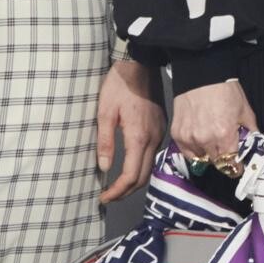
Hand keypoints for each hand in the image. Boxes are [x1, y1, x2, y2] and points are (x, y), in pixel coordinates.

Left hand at [96, 56, 165, 204]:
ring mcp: (159, 134)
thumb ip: (105, 142)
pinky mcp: (160, 129)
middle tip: (108, 197)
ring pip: (149, 169)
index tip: (103, 197)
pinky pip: (152, 156)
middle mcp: (153, 139)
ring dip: (133, 182)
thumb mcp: (105, 112)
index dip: (117, 191)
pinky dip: (140, 169)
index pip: (130, 175)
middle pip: (143, 177)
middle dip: (125, 192)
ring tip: (116, 187)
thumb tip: (104, 168)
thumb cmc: (118, 86)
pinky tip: (129, 168)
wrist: (139, 65)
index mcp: (138, 137)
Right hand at [169, 78, 256, 166]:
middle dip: (224, 159)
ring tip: (212, 142)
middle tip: (226, 150)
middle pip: (217, 163)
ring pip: (201, 159)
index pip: (231, 165)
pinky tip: (200, 140)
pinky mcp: (177, 134)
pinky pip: (187, 152)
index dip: (236, 167)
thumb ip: (252, 131)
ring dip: (208, 154)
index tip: (237, 165)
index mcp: (225, 136)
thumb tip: (256, 145)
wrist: (202, 74)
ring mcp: (189, 138)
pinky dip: (194, 150)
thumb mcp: (245, 111)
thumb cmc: (226, 91)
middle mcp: (205, 141)